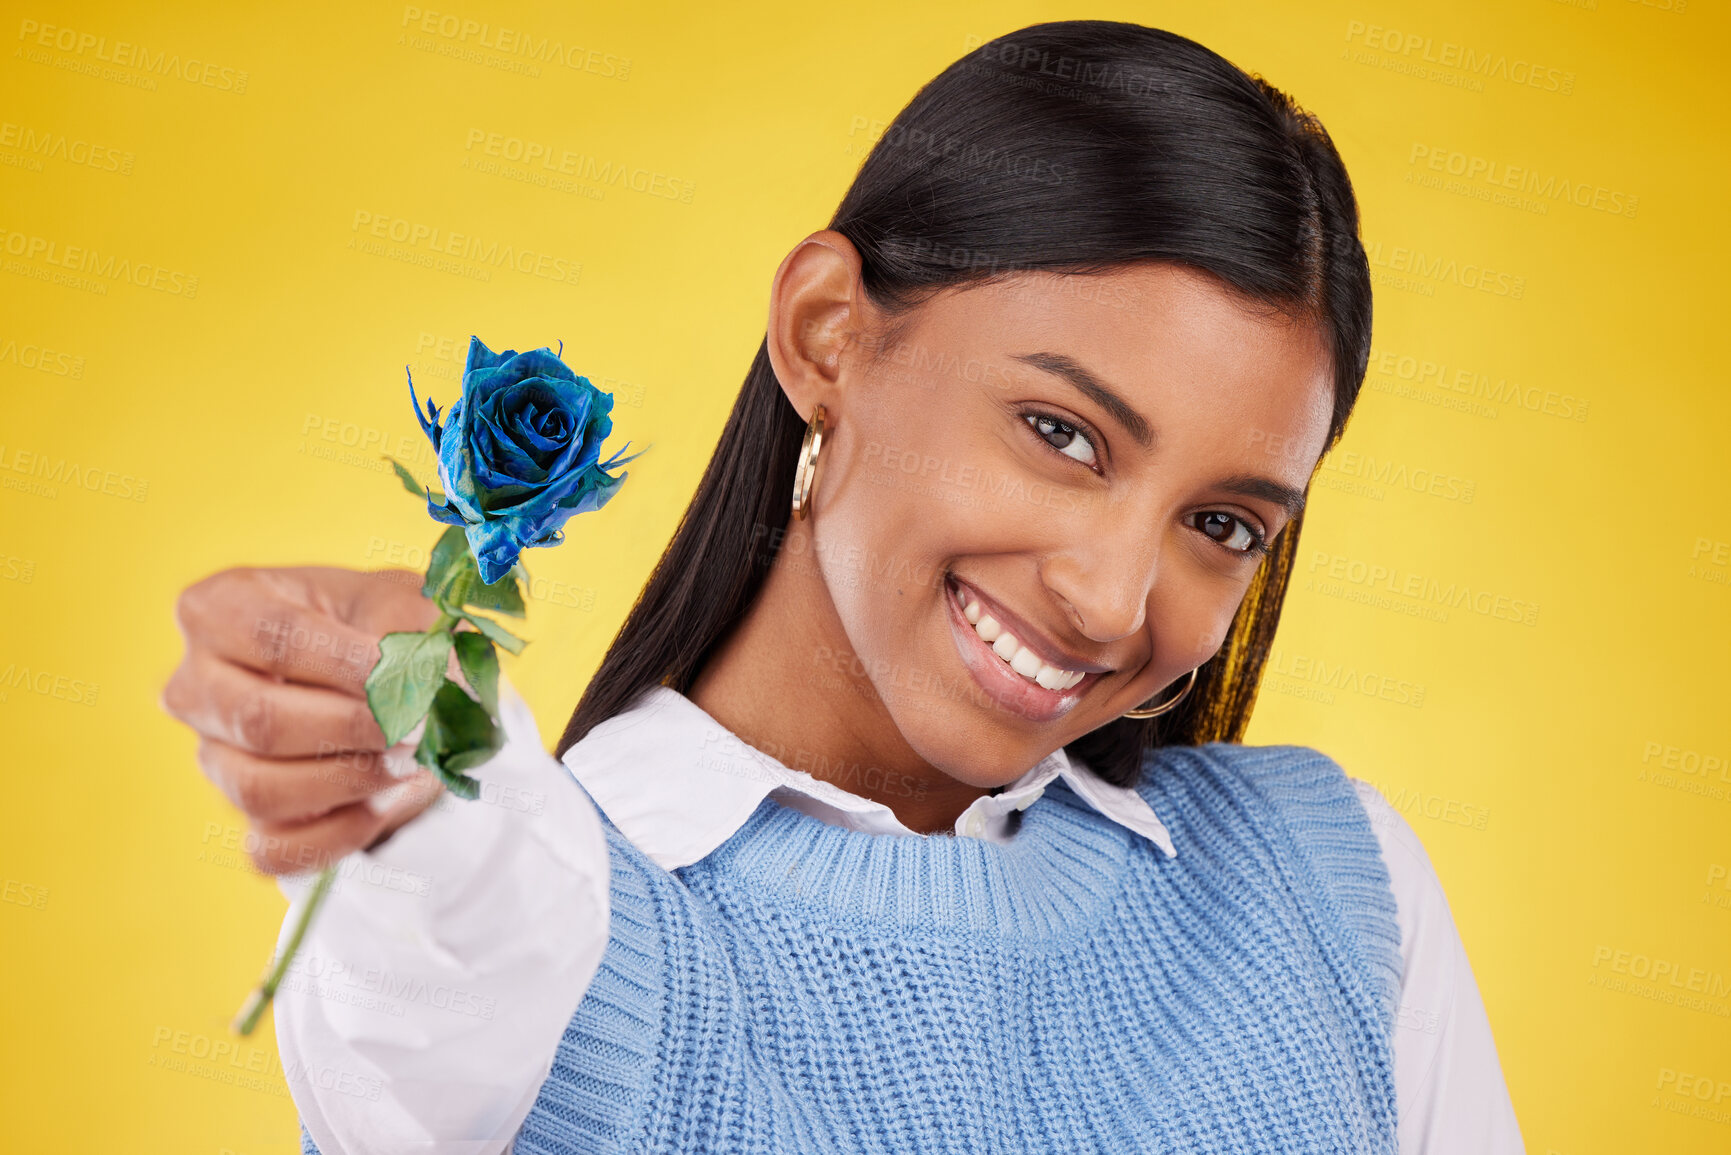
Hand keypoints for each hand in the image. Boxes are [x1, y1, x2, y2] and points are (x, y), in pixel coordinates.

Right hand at [161, 565, 450, 873]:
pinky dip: (339, 833)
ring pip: (259, 789)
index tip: (399, 672)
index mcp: (222, 608)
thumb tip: (416, 680)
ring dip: (348, 779)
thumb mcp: (402, 604)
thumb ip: (406, 633)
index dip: (340, 660)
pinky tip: (385, 802)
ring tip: (409, 760)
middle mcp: (197, 685)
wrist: (400, 690)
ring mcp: (215, 757)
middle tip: (416, 724)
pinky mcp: (246, 820)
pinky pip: (274, 850)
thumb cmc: (386, 629)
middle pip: (256, 718)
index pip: (268, 634)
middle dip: (349, 727)